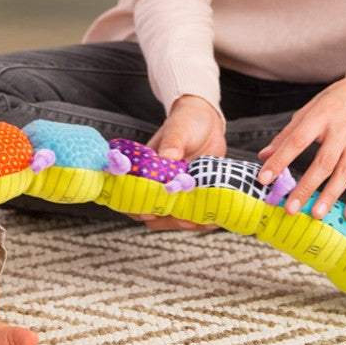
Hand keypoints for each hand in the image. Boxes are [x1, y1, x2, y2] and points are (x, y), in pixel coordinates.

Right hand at [132, 94, 226, 231]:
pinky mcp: (194, 194)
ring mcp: (177, 191)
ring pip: (173, 217)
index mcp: (146, 168)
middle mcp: (159, 184)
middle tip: (185, 219)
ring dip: (185, 222)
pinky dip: (202, 219)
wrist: (208, 121)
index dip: (137, 206)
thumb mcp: (178, 129)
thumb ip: (172, 142)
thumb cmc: (186, 122)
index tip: (151, 211)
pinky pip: (193, 213)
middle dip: (166, 220)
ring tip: (201, 221)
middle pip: (153, 212)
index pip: (133, 192)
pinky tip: (213, 219)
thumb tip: (167, 157)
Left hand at [257, 67, 345, 221]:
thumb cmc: (338, 100)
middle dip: (306, 187)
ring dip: (330, 196)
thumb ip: (288, 134)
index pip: (296, 140)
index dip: (280, 160)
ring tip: (316, 214)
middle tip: (291, 208)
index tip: (264, 178)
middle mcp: (341, 130)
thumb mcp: (311, 108)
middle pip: (323, 162)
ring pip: (344, 173)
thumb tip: (264, 156)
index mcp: (321, 116)